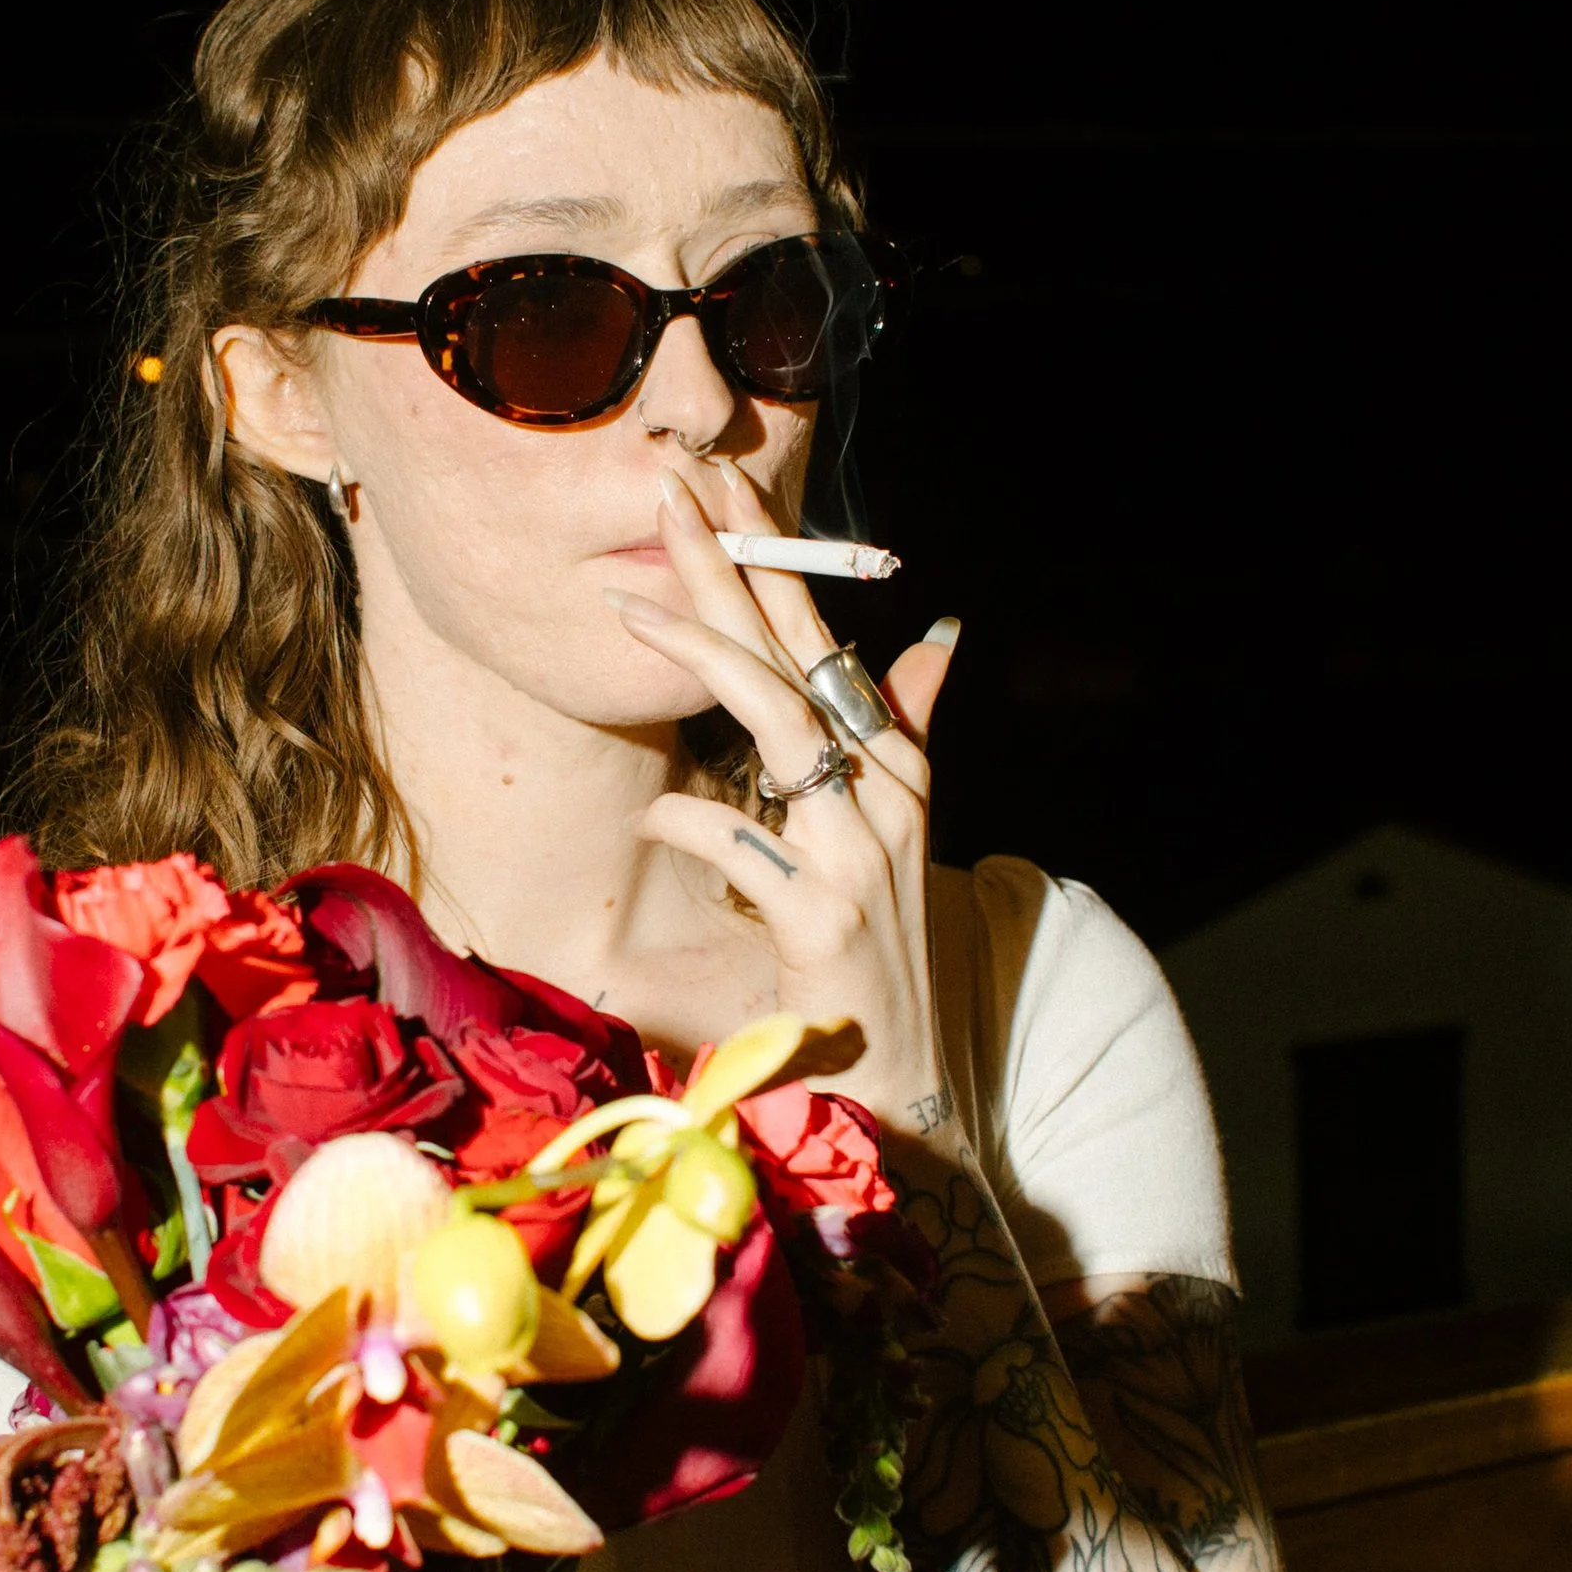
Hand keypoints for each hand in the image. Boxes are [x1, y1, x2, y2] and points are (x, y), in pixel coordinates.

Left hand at [610, 463, 959, 1151]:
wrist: (896, 1082)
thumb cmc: (870, 958)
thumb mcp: (887, 835)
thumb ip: (906, 731)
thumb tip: (939, 641)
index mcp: (891, 768)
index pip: (825, 641)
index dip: (773, 564)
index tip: (723, 490)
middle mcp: (885, 798)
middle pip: (798, 658)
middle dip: (731, 569)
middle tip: (669, 495)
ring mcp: (858, 856)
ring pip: (778, 725)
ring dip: (703, 655)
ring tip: (632, 604)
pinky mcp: (824, 918)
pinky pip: (742, 841)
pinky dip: (692, 818)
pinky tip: (658, 808)